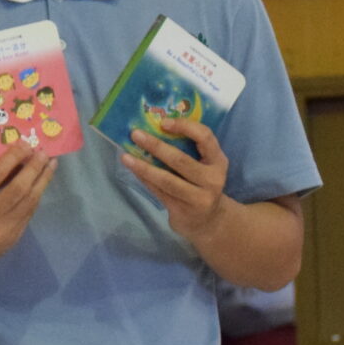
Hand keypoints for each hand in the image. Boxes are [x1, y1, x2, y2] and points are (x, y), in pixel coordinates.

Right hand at [0, 144, 55, 269]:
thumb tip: (13, 164)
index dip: (14, 157)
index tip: (25, 144)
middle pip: (19, 188)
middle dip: (34, 168)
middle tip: (44, 153)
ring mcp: (2, 232)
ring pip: (29, 202)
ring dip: (42, 182)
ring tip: (50, 166)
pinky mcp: (11, 241)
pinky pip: (28, 215)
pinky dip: (35, 199)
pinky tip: (39, 187)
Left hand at [122, 117, 232, 240]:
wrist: (209, 222)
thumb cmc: (201, 185)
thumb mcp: (204, 167)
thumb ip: (188, 151)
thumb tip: (153, 129)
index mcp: (218, 161)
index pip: (205, 137)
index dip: (185, 126)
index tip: (163, 122)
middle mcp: (212, 178)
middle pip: (180, 159)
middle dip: (155, 145)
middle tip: (135, 134)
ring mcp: (198, 197)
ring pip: (166, 179)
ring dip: (143, 167)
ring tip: (125, 156)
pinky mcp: (182, 210)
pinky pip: (159, 191)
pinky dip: (144, 179)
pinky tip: (133, 170)